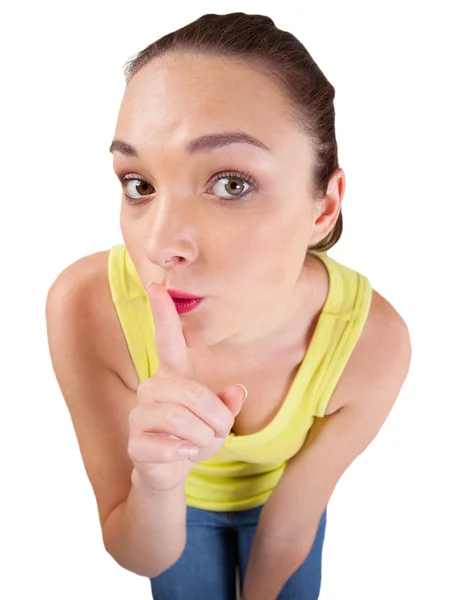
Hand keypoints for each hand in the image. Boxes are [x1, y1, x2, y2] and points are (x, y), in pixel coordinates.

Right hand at [127, 281, 246, 491]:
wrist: (170, 470)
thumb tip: (237, 392)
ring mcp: (140, 413)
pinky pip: (167, 445)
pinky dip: (185, 453)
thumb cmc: (195, 436)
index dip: (163, 313)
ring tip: (201, 443)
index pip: (167, 339)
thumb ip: (227, 404)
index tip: (157, 286)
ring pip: (181, 417)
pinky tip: (183, 454)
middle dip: (217, 417)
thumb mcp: (218, 420)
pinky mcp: (135, 441)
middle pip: (191, 392)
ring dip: (203, 437)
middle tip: (221, 431)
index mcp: (173, 374)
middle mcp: (152, 387)